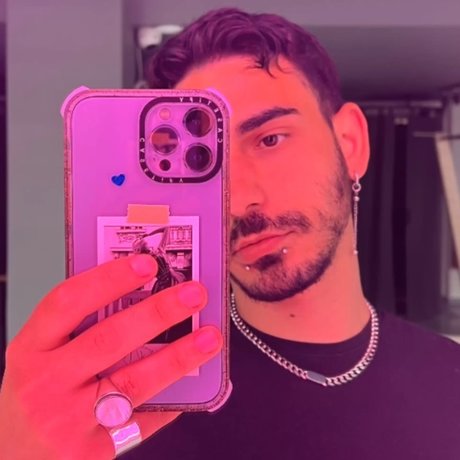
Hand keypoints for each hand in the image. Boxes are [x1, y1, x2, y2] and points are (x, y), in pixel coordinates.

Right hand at [0, 255, 221, 458]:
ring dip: (178, 356)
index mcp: (30, 348)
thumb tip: (144, 296)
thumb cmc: (37, 396)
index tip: (148, 263)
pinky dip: (171, 401)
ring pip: (133, 381)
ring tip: (209, 337)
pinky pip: (141, 422)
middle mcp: (43, 383)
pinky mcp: (89, 451)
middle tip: (194, 293)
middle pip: (108, 339)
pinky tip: (193, 385)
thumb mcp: (42, 356)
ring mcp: (65, 421)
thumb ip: (80, 329)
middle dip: (158, 312)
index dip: (109, 279)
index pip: (68, 302)